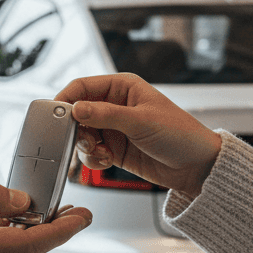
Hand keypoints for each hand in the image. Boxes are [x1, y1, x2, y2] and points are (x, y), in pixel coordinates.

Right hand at [55, 73, 221, 198]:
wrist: (197, 166)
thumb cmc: (181, 134)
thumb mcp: (142, 121)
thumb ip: (106, 115)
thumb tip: (76, 108)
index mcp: (123, 87)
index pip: (83, 86)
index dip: (66, 98)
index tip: (54, 115)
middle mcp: (114, 105)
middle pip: (77, 113)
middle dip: (76, 129)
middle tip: (83, 140)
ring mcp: (113, 128)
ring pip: (81, 135)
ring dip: (85, 147)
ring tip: (102, 154)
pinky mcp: (114, 149)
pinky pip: (91, 152)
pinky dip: (93, 159)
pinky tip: (107, 161)